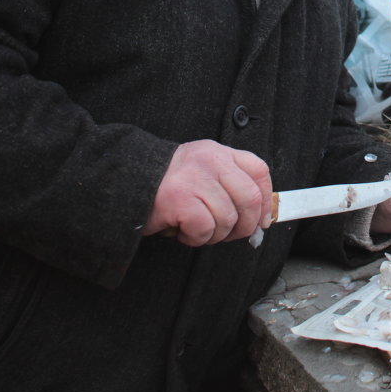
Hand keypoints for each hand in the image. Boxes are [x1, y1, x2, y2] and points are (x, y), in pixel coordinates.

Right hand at [143, 140, 272, 245]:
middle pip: (250, 198)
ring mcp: (195, 178)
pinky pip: (205, 228)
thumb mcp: (202, 172)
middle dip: (244, 226)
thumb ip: (228, 186)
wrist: (124, 181)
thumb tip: (259, 220)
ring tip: (197, 230)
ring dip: (215, 235)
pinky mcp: (179, 198)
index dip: (266, 201)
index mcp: (219, 153)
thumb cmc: (166, 185)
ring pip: (228, 218)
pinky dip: (196, 238)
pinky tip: (183, 232)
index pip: (259, 171)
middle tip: (227, 235)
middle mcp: (211, 161)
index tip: (261, 221)